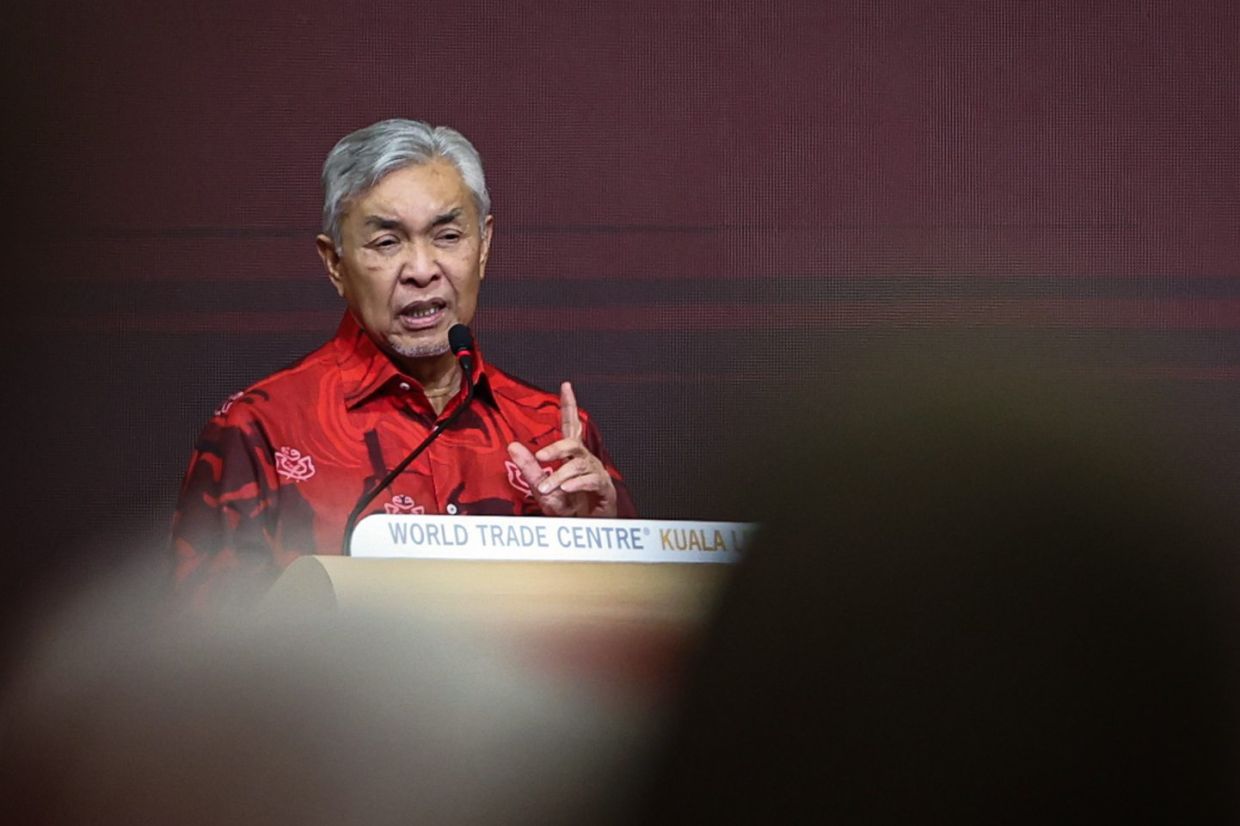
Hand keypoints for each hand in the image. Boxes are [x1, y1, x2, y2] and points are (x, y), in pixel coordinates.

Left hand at [507, 381, 617, 517]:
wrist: (582, 527)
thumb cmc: (566, 505)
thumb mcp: (541, 487)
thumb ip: (528, 467)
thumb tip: (512, 446)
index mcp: (570, 455)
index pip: (570, 425)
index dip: (569, 406)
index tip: (566, 386)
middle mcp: (584, 459)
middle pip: (573, 443)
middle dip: (557, 448)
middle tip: (541, 456)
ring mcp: (595, 472)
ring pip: (577, 465)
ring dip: (560, 476)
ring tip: (548, 486)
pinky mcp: (604, 487)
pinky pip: (592, 480)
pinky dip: (577, 483)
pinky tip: (566, 487)